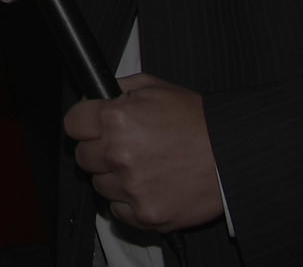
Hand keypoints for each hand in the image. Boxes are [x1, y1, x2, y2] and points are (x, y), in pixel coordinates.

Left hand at [64, 73, 222, 233]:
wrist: (229, 155)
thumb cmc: (196, 120)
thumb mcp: (155, 87)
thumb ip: (119, 88)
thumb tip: (94, 97)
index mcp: (117, 119)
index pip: (73, 124)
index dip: (83, 122)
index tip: (90, 125)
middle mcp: (119, 154)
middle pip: (82, 156)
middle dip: (98, 149)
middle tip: (122, 144)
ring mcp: (131, 188)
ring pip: (99, 185)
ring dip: (113, 176)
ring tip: (142, 164)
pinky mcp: (144, 215)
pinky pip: (117, 210)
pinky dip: (128, 200)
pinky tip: (148, 184)